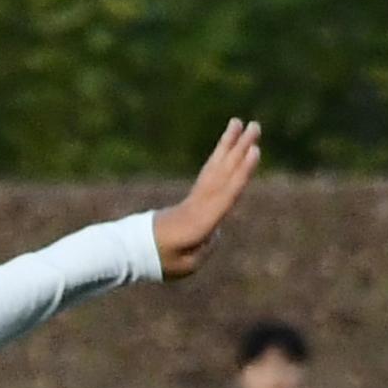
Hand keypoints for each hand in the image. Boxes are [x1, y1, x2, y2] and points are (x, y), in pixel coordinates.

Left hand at [151, 117, 263, 275]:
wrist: (133, 251)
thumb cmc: (161, 261)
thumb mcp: (187, 264)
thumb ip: (207, 246)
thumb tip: (216, 230)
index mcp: (199, 221)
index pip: (225, 195)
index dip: (241, 174)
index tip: (254, 151)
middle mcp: (198, 204)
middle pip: (222, 173)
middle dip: (239, 149)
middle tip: (254, 125)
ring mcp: (194, 199)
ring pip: (215, 168)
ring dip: (229, 145)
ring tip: (240, 123)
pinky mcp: (192, 198)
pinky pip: (209, 174)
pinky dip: (219, 158)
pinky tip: (228, 146)